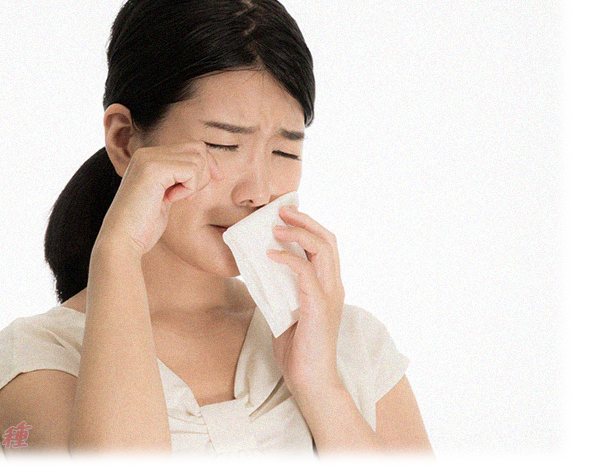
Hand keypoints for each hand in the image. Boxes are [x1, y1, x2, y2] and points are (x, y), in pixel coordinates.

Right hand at [94, 142, 222, 255]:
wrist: (121, 241)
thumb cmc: (143, 227)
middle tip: (190, 195)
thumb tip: (206, 168)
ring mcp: (149, 158)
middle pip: (198, 148)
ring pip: (198, 159)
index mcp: (148, 157)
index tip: (212, 182)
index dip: (207, 165)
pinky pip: (191, 170)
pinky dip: (190, 188)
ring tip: (179, 198)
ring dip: (196, 183)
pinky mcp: (154, 169)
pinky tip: (171, 200)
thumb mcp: (164, 196)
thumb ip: (178, 179)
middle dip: (205, 172)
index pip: (191, 147)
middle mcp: (147, 153)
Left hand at [267, 206, 345, 398]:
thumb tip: (257, 269)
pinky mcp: (318, 306)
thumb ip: (278, 290)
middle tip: (282, 210)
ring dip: (298, 233)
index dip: (309, 226)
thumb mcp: (284, 311)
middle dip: (304, 221)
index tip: (287, 215)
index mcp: (328, 286)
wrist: (310, 381)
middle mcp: (333, 286)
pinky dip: (287, 259)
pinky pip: (305, 272)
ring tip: (276, 226)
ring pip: (322, 249)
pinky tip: (269, 254)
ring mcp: (329, 295)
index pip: (325, 245)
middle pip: (327, 240)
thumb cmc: (298, 349)